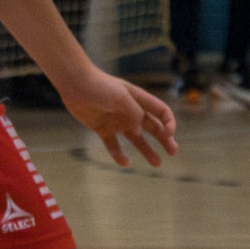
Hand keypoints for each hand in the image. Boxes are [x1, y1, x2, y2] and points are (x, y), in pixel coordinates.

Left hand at [61, 66, 177, 168]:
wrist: (75, 84)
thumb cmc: (100, 86)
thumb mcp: (121, 97)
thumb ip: (134, 112)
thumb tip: (141, 126)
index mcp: (140, 100)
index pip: (162, 112)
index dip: (169, 123)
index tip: (168, 135)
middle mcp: (132, 112)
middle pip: (154, 128)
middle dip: (165, 139)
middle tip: (173, 152)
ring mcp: (118, 122)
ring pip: (137, 139)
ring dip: (147, 150)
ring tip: (157, 164)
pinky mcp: (103, 129)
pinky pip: (114, 145)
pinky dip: (119, 154)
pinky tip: (125, 163)